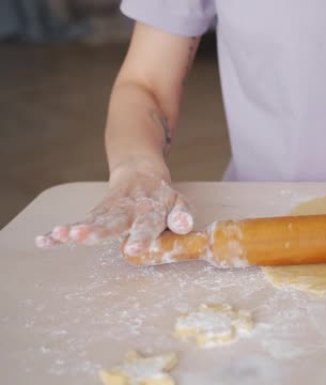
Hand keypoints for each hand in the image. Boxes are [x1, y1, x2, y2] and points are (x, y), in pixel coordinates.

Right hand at [35, 167, 193, 254]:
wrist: (140, 172)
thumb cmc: (163, 197)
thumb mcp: (179, 203)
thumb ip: (183, 215)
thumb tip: (185, 226)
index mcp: (152, 210)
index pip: (147, 224)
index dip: (142, 236)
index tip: (135, 248)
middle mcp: (128, 209)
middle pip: (113, 221)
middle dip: (99, 231)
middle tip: (84, 237)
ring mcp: (110, 210)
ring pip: (93, 220)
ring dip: (77, 228)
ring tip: (61, 235)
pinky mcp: (96, 212)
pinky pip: (78, 222)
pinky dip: (60, 232)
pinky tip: (44, 241)